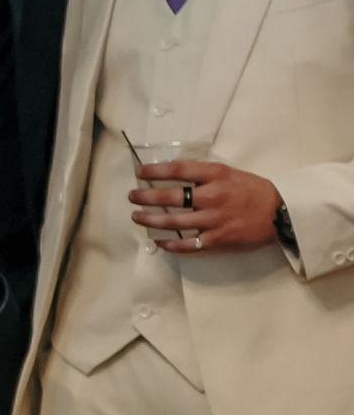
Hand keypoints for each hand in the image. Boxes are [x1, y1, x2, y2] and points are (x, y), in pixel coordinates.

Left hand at [129, 159, 282, 253]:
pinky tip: (159, 242)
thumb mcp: (229, 173)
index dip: (155, 171)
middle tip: (132, 197)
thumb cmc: (252, 190)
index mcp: (216, 175)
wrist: (281, 212)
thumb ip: (202, 174)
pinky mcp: (218, 239)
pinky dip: (171, 244)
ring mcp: (214, 219)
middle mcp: (212, 196)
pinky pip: (188, 244)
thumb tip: (171, 173)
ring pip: (174, 222)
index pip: (178, 169)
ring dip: (151, 220)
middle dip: (146, 197)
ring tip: (137, 217)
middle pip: (170, 197)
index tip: (140, 172)